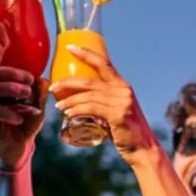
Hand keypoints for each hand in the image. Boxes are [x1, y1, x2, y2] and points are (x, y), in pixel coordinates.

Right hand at [0, 67, 46, 167]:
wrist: (20, 148)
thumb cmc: (27, 124)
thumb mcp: (37, 108)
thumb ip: (40, 94)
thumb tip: (42, 79)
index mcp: (0, 87)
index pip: (2, 71)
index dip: (15, 72)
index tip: (31, 78)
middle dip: (12, 77)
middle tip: (29, 85)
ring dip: (9, 89)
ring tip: (26, 94)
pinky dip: (6, 112)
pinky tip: (19, 119)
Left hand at [50, 45, 159, 164]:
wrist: (142, 148)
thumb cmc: (126, 131)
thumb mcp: (116, 110)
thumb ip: (103, 103)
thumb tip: (82, 102)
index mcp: (122, 85)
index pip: (103, 63)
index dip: (86, 53)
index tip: (69, 47)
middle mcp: (123, 90)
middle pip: (90, 80)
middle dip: (68, 82)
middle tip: (53, 86)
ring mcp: (122, 102)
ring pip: (88, 96)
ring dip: (69, 100)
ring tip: (58, 106)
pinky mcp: (118, 115)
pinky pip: (91, 108)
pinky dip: (77, 110)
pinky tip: (67, 114)